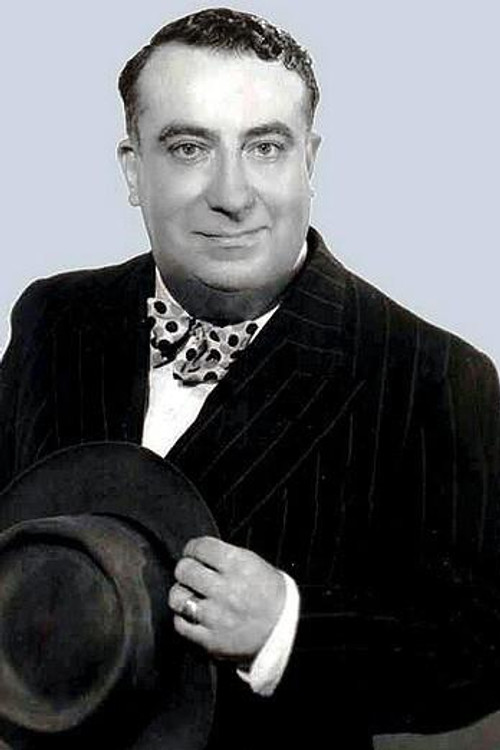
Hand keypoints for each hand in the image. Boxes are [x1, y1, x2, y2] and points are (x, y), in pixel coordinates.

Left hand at [168, 536, 285, 660]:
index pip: (200, 547)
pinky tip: (194, 615)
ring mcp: (217, 617)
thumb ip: (226, 557)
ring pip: (177, 597)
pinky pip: (181, 624)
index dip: (193, 548)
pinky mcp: (211, 641)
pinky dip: (184, 618)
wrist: (287, 631)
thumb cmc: (271, 594)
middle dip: (186, 568)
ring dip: (181, 594)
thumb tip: (197, 552)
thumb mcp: (256, 564)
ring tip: (191, 595)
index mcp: (239, 565)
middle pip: (184, 570)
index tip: (194, 552)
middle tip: (191, 573)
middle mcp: (226, 589)